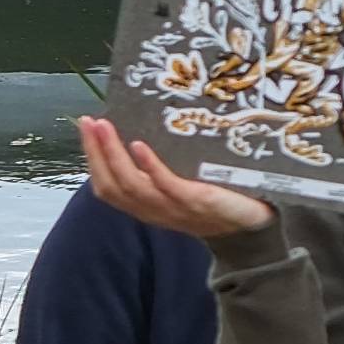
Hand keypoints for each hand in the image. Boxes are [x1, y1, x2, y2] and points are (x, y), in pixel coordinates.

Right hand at [71, 114, 275, 240]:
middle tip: (89, 122)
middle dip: (96, 152)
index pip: (107, 186)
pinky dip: (149, 167)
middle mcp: (155, 211)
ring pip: (133, 187)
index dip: (92, 158)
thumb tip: (146, 125)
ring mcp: (175, 208)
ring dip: (114, 155)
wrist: (257, 221)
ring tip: (105, 128)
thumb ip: (162, 166)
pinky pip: (167, 186)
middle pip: (113, 186)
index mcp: (148, 206)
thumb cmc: (217, 197)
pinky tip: (138, 146)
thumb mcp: (183, 182)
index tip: (86, 127)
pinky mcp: (198, 201)